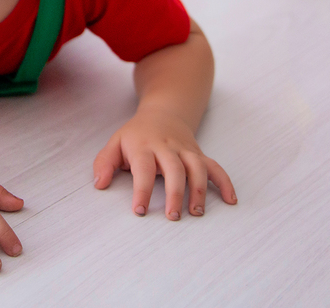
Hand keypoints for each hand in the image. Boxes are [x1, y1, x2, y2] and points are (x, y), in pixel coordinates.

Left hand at [93, 106, 235, 218]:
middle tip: (172, 217)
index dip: (142, 190)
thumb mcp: (115, 143)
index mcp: (143, 145)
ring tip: (196, 212)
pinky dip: (225, 182)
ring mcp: (185, 150)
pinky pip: (214, 167)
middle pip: (174, 169)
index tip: (140, 211)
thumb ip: (104, 163)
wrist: (163, 113)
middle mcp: (166, 147)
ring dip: (199, 190)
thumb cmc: (136, 135)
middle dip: (175, 193)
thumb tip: (99, 184)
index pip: (143, 169)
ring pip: (196, 168)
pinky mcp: (199, 154)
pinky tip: (230, 200)